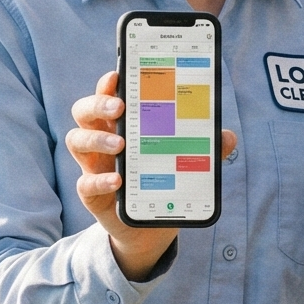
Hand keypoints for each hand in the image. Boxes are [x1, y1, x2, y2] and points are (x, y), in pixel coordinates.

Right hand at [66, 71, 235, 281]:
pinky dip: (99, 181)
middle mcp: (102, 140)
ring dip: (96, 138)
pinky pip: (85, 183)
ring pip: (76, 141)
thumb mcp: (185, 162)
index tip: (117, 75)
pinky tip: (117, 181)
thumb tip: (227, 137)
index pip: (107, 96)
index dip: (107, 83)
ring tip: (120, 144)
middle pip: (84, 111)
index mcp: (122, 124)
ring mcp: (94, 166)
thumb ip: (205, 148)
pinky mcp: (92, 194)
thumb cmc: (163, 182)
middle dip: (97, 104)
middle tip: (118, 107)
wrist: (151, 228)